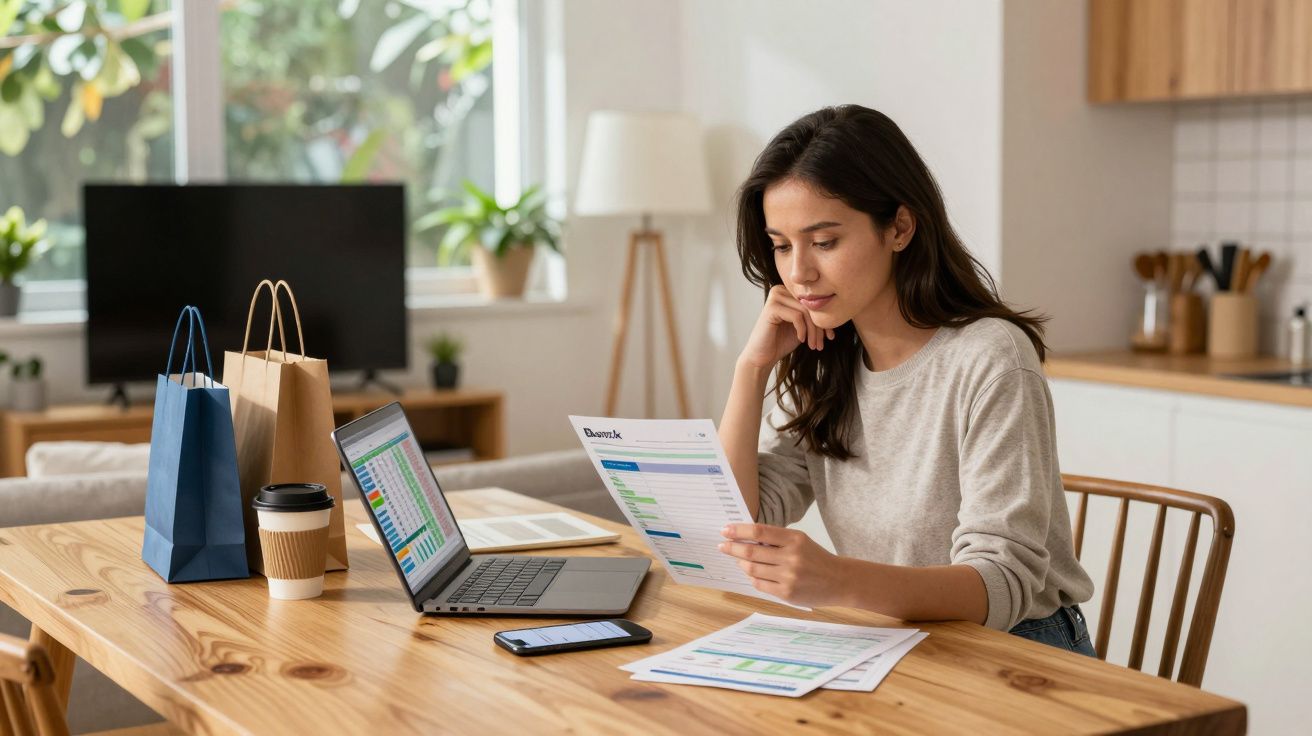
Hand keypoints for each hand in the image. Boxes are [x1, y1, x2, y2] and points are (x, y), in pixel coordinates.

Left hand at [718, 523, 848, 606]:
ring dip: (741, 564)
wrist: (839, 581)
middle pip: (751, 552)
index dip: (738, 531)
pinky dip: (752, 577)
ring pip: (752, 569)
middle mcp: (791, 557)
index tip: (725, 530)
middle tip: (722, 545)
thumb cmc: (817, 559)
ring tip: (738, 560)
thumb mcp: (800, 541)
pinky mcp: (786, 593)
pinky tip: (752, 573)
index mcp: (795, 539)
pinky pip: (759, 584)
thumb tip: (744, 538)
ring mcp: (788, 577)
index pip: (759, 532)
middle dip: (732, 548)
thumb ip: (776, 539)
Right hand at [738, 285, 834, 369]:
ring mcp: (774, 297)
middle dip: (820, 327)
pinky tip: (801, 340)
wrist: (762, 356)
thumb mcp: (803, 326)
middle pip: (810, 306)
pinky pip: (797, 316)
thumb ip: (813, 316)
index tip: (830, 336)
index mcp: (787, 292)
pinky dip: (802, 330)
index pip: (813, 302)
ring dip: (813, 331)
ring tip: (814, 345)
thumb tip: (837, 310)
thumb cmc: (782, 341)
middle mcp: (780, 290)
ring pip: (805, 311)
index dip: (824, 320)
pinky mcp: (771, 308)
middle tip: (823, 343)